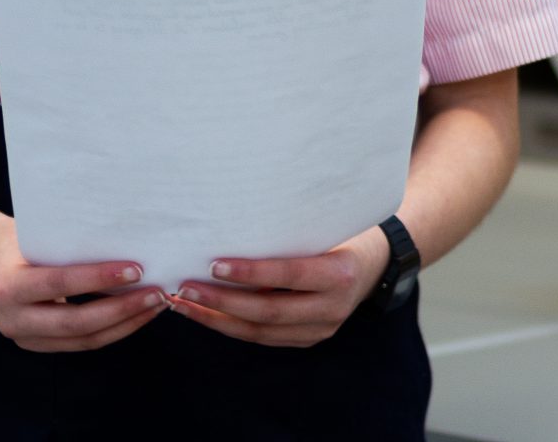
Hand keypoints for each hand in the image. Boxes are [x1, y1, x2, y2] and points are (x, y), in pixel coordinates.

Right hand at [0, 220, 169, 351]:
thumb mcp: (37, 235)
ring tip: (155, 304)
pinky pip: (83, 343)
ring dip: (126, 323)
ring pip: (85, 339)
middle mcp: (12, 318)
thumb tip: (129, 243)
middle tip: (157, 293)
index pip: (60, 283)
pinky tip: (137, 314)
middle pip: (77, 322)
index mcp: (8, 285)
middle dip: (122, 309)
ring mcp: (24, 338)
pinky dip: (114, 330)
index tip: (136, 270)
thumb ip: (70, 246)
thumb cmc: (19, 240)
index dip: (99, 279)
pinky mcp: (39, 345)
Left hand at [169, 226, 389, 347]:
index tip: (214, 264)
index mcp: (340, 274)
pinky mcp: (306, 339)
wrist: (375, 264)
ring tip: (182, 303)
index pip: (289, 276)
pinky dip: (229, 326)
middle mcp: (332, 309)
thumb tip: (231, 217)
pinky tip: (203, 314)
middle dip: (221, 302)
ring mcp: (320, 329)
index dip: (251, 273)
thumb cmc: (341, 233)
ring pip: (259, 332)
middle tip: (184, 287)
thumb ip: (289, 229)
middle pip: (268, 311)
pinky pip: (262, 337)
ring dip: (216, 319)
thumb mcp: (325, 224)